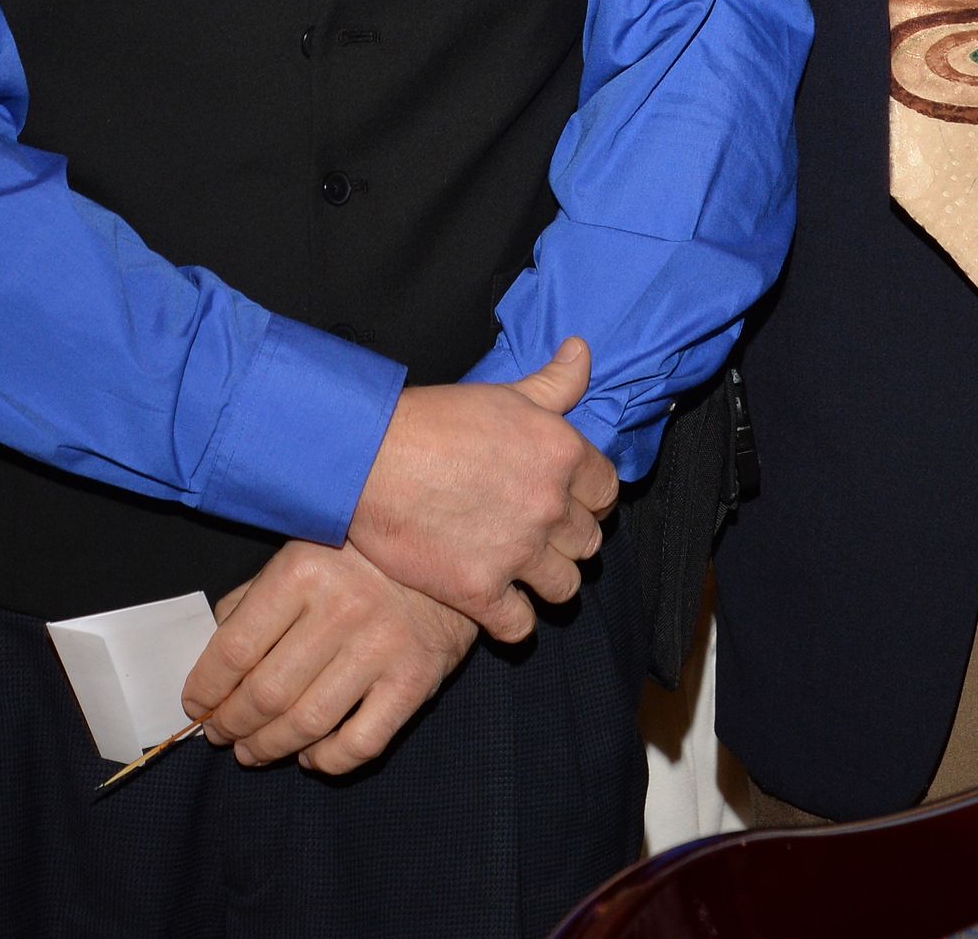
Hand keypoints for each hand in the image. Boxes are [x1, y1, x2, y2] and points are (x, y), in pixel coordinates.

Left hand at [181, 542, 474, 775]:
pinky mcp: (416, 680)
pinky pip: (361, 742)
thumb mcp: (304, 549)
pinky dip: (327, 760)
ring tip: (252, 752)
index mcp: (304, 569)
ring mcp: (382, 647)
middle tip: (220, 734)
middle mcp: (342, 608)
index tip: (195, 704)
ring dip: (269, 748)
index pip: (235, 648)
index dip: (207, 687)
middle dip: (232, 724)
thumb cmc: (363, 553)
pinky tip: (311, 757)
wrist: (449, 549)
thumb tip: (212, 646)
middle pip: (266, 692)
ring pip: (307, 723)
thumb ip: (256, 596)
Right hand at [346, 335, 618, 642]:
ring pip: (564, 588)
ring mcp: (517, 552)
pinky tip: (497, 603)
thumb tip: (581, 351)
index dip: (589, 498)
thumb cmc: (435, 419)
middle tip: (541, 535)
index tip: (568, 500)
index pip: (606, 491)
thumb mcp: (504, 392)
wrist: (371, 457)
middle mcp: (548, 505)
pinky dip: (512, 620)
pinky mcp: (479, 591)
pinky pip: (520, 626)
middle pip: (588, 543)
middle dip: (568, 540)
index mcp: (561, 453)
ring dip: (547, 581)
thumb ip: (553, 382)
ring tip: (522, 570)